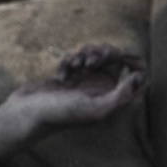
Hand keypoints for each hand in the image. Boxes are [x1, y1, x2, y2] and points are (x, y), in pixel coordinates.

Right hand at [13, 43, 145, 127]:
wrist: (29, 112)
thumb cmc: (60, 113)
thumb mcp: (94, 109)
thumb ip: (120, 97)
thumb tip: (138, 78)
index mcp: (113, 99)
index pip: (138, 77)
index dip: (134, 62)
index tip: (120, 57)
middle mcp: (103, 90)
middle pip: (117, 59)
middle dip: (105, 53)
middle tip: (91, 59)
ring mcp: (86, 82)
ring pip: (97, 55)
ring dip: (85, 54)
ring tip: (75, 65)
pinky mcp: (71, 75)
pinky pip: (77, 58)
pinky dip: (69, 61)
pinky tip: (61, 74)